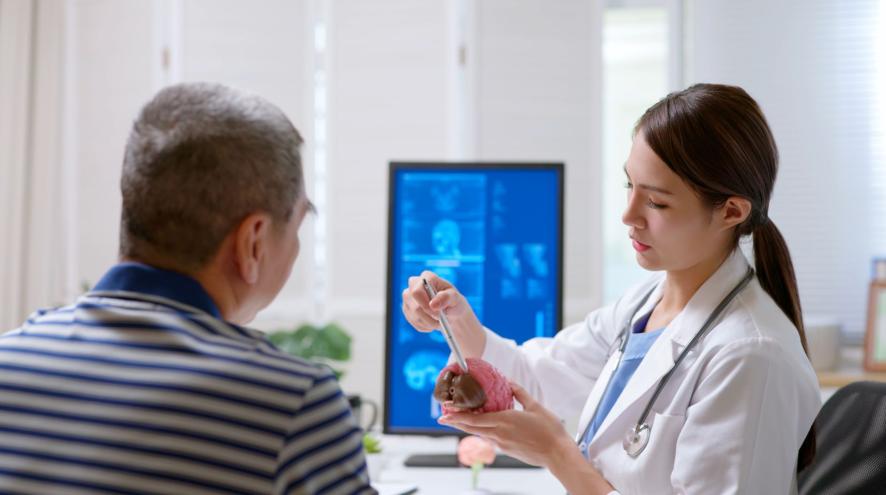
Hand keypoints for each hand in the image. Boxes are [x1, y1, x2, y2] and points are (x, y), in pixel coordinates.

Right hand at [401, 271, 485, 356]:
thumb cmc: (454, 302)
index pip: (416, 291)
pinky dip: (425, 326)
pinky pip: (413, 322)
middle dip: (429, 316)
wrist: (451, 312)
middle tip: (440, 319)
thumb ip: (446, 298)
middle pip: (414, 306)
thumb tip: (433, 304)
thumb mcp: (455, 299)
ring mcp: (408, 297)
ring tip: (439, 321)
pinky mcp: (407, 309)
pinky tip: (432, 322)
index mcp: (426, 277)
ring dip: (429, 323)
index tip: (439, 314)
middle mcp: (414, 285)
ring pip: (414, 316)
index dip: (426, 305)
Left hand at [438, 381, 575, 467]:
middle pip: (471, 428)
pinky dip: (482, 431)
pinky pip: (490, 438)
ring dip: (468, 426)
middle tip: (444, 417)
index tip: (445, 413)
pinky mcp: (507, 450)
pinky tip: (483, 426)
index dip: (457, 416)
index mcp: (504, 421)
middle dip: (456, 421)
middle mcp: (499, 434)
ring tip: (460, 419)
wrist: (557, 454)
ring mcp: (502, 444)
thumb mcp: (535, 406)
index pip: (474, 419)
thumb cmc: (549, 431)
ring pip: (480, 434)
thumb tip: (509, 381)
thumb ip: (519, 393)